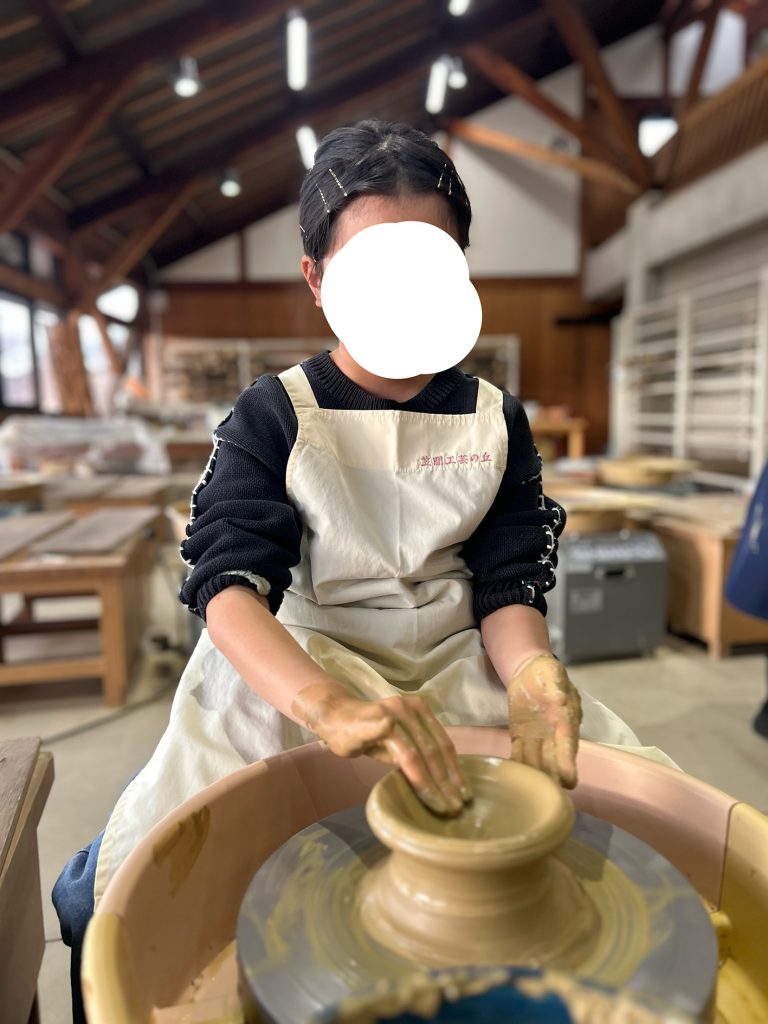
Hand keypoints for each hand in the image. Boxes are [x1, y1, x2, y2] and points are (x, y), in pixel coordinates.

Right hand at [293, 682, 470, 814]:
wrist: (333, 717)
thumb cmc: (366, 732)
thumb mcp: (396, 741)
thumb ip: (417, 752)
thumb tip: (442, 781)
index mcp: (420, 710)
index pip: (443, 743)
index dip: (455, 770)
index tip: (464, 794)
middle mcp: (411, 708)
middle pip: (436, 750)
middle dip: (448, 782)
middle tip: (457, 808)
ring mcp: (396, 713)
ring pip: (422, 754)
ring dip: (434, 784)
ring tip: (442, 806)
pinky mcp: (381, 723)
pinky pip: (403, 753)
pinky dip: (417, 776)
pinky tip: (425, 795)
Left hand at [507, 653, 581, 788]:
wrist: (529, 671)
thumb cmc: (546, 672)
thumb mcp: (552, 673)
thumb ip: (556, 685)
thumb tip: (560, 699)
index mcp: (565, 719)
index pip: (568, 743)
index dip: (568, 762)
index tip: (570, 780)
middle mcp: (552, 733)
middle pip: (553, 759)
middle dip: (552, 777)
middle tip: (550, 796)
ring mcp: (536, 737)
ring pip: (536, 760)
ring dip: (534, 775)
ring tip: (530, 794)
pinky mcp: (520, 735)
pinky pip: (519, 753)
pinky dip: (517, 764)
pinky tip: (513, 778)